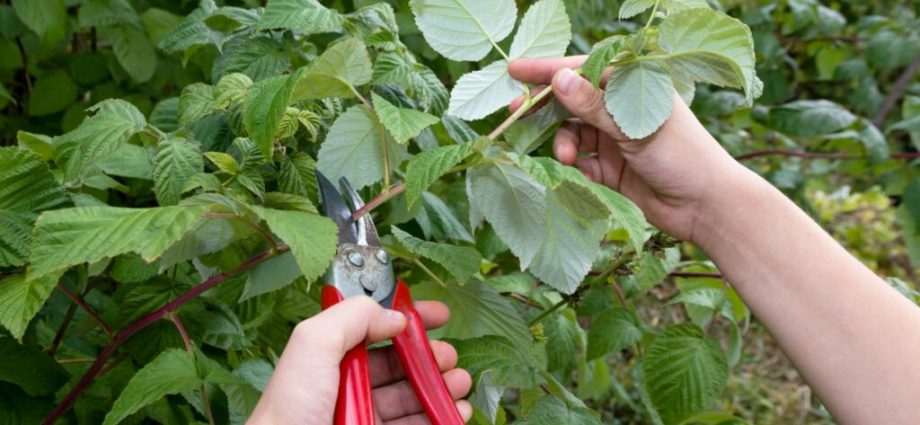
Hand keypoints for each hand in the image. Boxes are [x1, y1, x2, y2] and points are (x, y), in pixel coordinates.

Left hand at [248, 296, 472, 424]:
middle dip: (431, 356)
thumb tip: (393, 315)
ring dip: (442, 386)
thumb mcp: (312, 346)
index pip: (375, 330)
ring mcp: (366, 418)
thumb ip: (350, 317)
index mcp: (332, 361)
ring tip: (460, 383)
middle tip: (449, 355)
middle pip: (401, 365)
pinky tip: (455, 412)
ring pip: (414, 397)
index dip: (407, 319)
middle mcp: (350, 388)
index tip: (437, 315)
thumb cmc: (290, 413)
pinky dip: (442, 417)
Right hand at [508, 57, 744, 242]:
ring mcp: (614, 140)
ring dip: (563, 143)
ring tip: (567, 158)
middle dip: (545, 108)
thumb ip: (593, 105)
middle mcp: (620, 110)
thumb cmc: (682, 155)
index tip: (514, 71)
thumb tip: (559, 78)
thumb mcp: (633, 127)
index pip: (584, 69)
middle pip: (572, 101)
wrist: (706, 205)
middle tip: (516, 115)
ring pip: (572, 133)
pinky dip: (572, 167)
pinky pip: (579, 163)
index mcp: (633, 86)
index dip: (548, 70)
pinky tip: (572, 172)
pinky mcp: (609, 169)